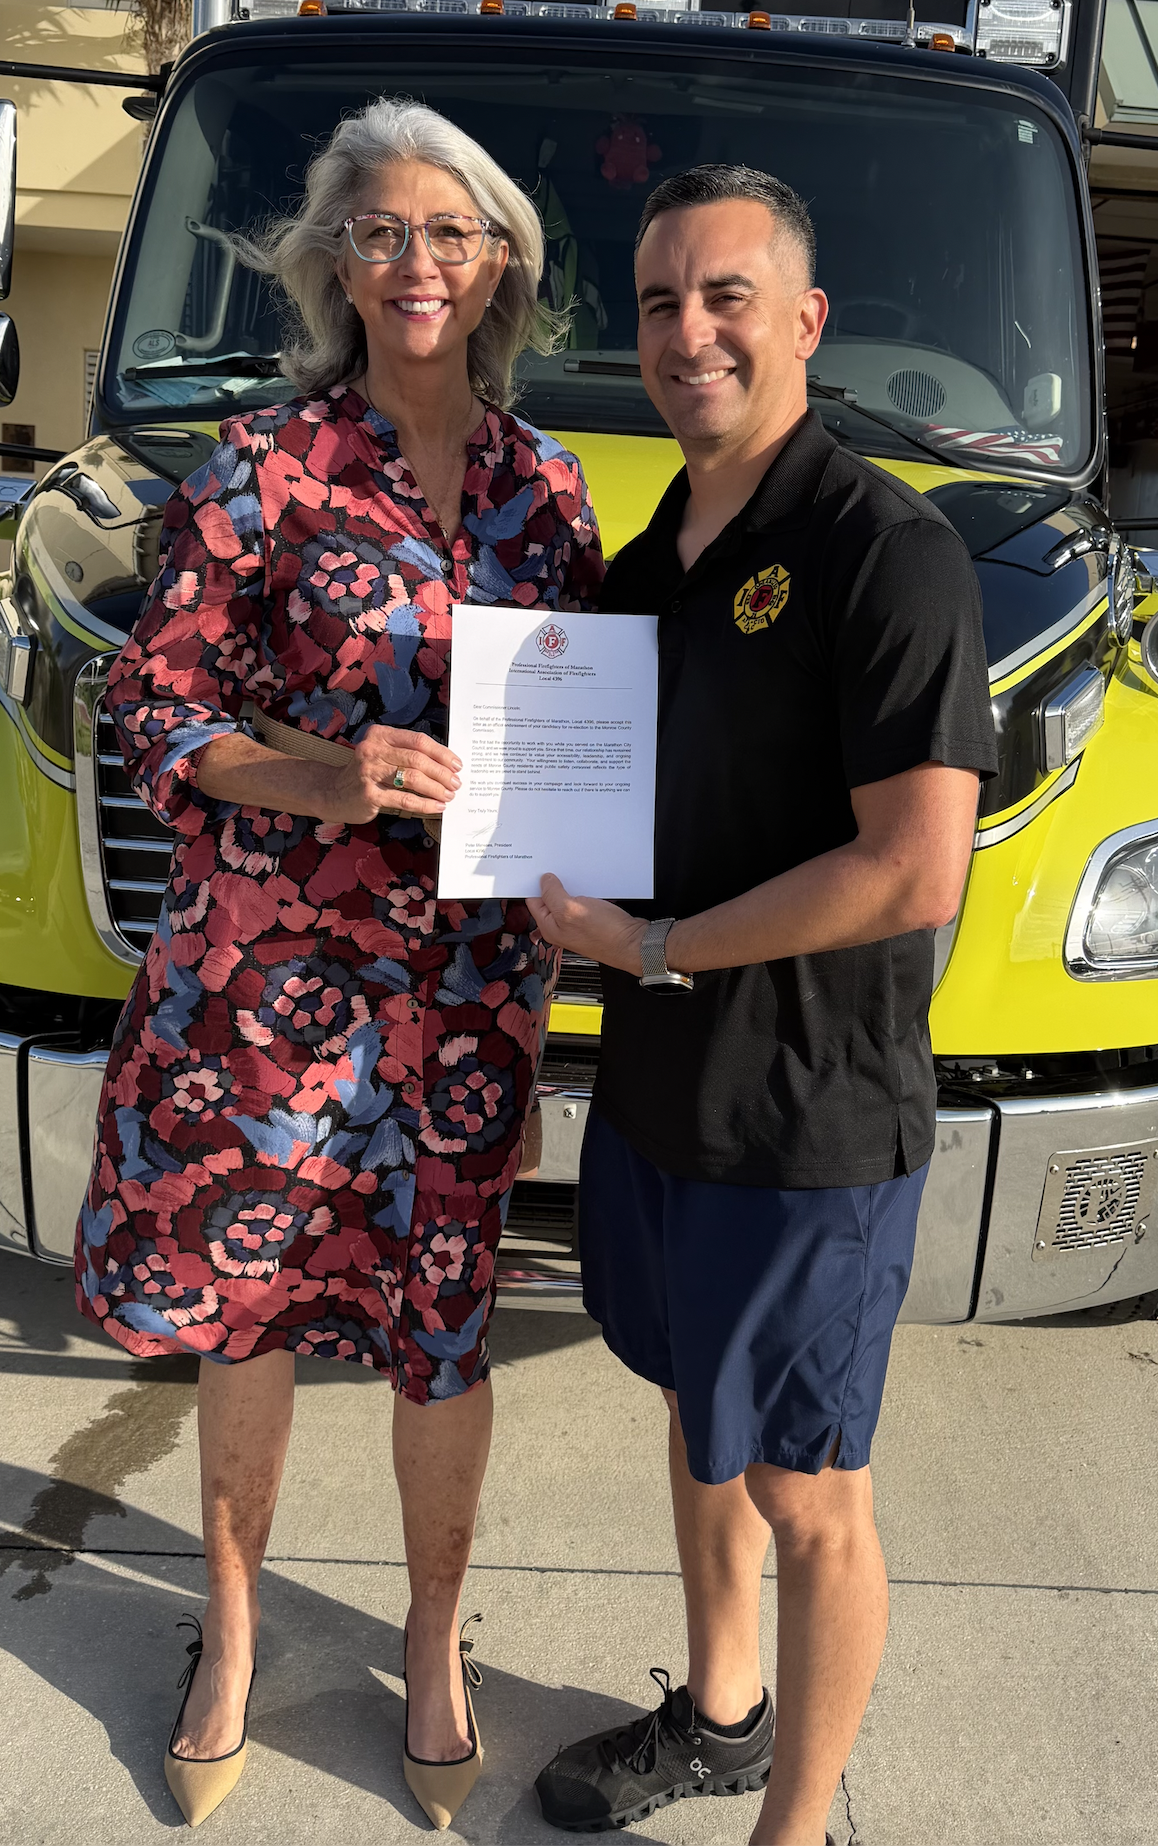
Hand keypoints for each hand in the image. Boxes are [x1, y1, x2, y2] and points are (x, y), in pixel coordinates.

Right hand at [318, 726, 461, 825]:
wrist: (331, 793)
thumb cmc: (365, 774)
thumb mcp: (381, 754)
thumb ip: (406, 754)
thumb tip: (444, 764)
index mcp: (380, 735)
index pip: (418, 740)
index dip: (441, 753)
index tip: (456, 764)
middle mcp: (373, 750)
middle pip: (417, 759)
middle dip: (442, 772)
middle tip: (456, 783)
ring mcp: (369, 772)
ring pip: (412, 778)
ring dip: (436, 788)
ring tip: (448, 796)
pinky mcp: (369, 794)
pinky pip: (404, 799)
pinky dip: (424, 804)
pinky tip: (436, 807)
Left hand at [527, 874, 648, 975]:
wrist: (633, 944)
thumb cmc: (604, 934)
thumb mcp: (570, 909)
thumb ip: (552, 894)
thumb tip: (544, 881)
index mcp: (550, 926)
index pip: (534, 900)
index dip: (535, 884)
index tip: (539, 870)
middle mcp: (561, 927)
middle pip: (550, 900)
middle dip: (554, 885)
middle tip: (560, 871)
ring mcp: (577, 924)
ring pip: (568, 899)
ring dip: (572, 888)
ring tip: (578, 879)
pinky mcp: (593, 921)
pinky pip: (584, 902)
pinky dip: (586, 893)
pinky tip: (592, 889)